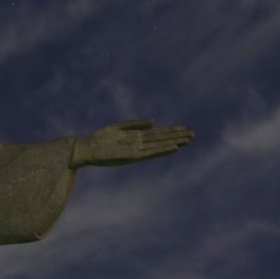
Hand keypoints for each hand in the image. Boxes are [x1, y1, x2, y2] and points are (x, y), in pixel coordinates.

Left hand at [70, 119, 193, 167]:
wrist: (86, 149)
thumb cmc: (100, 139)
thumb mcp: (117, 127)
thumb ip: (135, 124)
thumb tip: (154, 121)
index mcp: (136, 137)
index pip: (158, 133)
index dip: (171, 131)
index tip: (184, 128)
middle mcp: (139, 144)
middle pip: (161, 139)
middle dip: (177, 136)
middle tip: (193, 134)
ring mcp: (136, 150)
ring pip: (159, 146)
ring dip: (173, 142)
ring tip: (187, 139)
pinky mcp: (131, 156)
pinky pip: (150, 153)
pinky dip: (161, 150)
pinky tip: (172, 147)